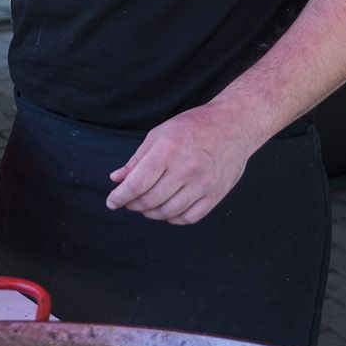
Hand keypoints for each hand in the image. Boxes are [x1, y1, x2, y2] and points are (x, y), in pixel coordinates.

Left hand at [104, 103, 265, 224]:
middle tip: (128, 201)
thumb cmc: (192, 127)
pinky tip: (166, 210)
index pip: (137, 183)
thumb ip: (137, 159)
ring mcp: (203, 184)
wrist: (234, 126)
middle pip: (151, 200)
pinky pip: (189, 217)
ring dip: (151, 213)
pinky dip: (173, 218)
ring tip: (145, 206)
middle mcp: (186, 169)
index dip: (120, 197)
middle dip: (133, 204)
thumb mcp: (159, 134)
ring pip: (168, 212)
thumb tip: (116, 179)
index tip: (111, 202)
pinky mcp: (216, 195)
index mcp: (167, 150)